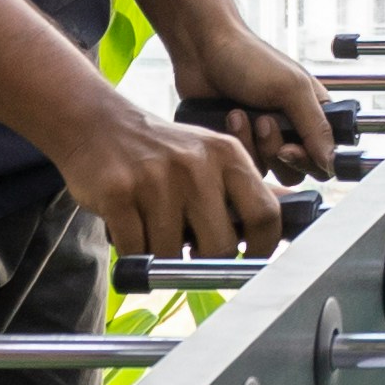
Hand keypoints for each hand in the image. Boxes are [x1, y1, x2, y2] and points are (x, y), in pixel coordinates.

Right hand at [48, 89, 290, 263]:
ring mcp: (156, 179)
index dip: (261, 249)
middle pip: (220, 247)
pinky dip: (132, 253)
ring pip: (172, 254)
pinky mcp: (118, 193)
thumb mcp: (208, 153)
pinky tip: (129, 229)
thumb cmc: (157, 148)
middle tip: (188, 251)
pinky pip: (135, 250)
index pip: (265, 214)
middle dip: (203, 261)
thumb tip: (292, 214)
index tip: (249, 262)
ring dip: (161, 256)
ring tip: (152, 230)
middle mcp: (196, 164)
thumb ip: (244, 186)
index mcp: (226, 154)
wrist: (93, 122)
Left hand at [165, 20, 338, 180]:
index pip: (325, 156)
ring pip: (270, 169)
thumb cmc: (249, 58)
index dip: (309, 160)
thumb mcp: (291, 88)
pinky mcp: (241, 143)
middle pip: (297, 169)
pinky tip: (230, 117)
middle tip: (263, 122)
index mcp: (314, 112)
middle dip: (275, 149)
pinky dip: (238, 141)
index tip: (289, 149)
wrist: (202, 50)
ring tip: (241, 114)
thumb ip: (316, 127)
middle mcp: (293, 129)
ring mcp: (265, 138)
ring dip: (254, 144)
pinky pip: (245, 163)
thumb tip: (332, 164)